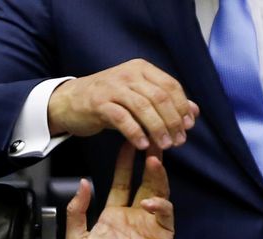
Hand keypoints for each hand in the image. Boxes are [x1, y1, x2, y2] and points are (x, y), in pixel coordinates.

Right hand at [48, 59, 199, 150]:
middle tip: (178, 140)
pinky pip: (122, 119)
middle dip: (172, 121)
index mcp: (141, 69)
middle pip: (160, 97)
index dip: (182, 107)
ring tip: (164, 146)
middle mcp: (128, 74)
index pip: (170, 86)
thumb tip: (194, 112)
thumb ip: (163, 102)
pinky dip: (135, 133)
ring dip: (157, 129)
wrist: (67, 101)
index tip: (188, 127)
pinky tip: (141, 145)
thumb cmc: (105, 100)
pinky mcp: (98, 104)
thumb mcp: (136, 96)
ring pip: (143, 107)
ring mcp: (112, 88)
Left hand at [65, 142, 173, 238]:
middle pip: (144, 180)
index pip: (122, 180)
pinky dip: (159, 205)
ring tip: (155, 159)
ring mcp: (150, 223)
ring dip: (157, 175)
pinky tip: (150, 203)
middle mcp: (133, 214)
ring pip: (158, 191)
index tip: (127, 144)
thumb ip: (76, 212)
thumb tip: (81, 184)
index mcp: (113, 213)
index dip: (124, 163)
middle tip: (150, 140)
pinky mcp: (164, 234)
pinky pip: (165, 213)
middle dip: (148, 161)